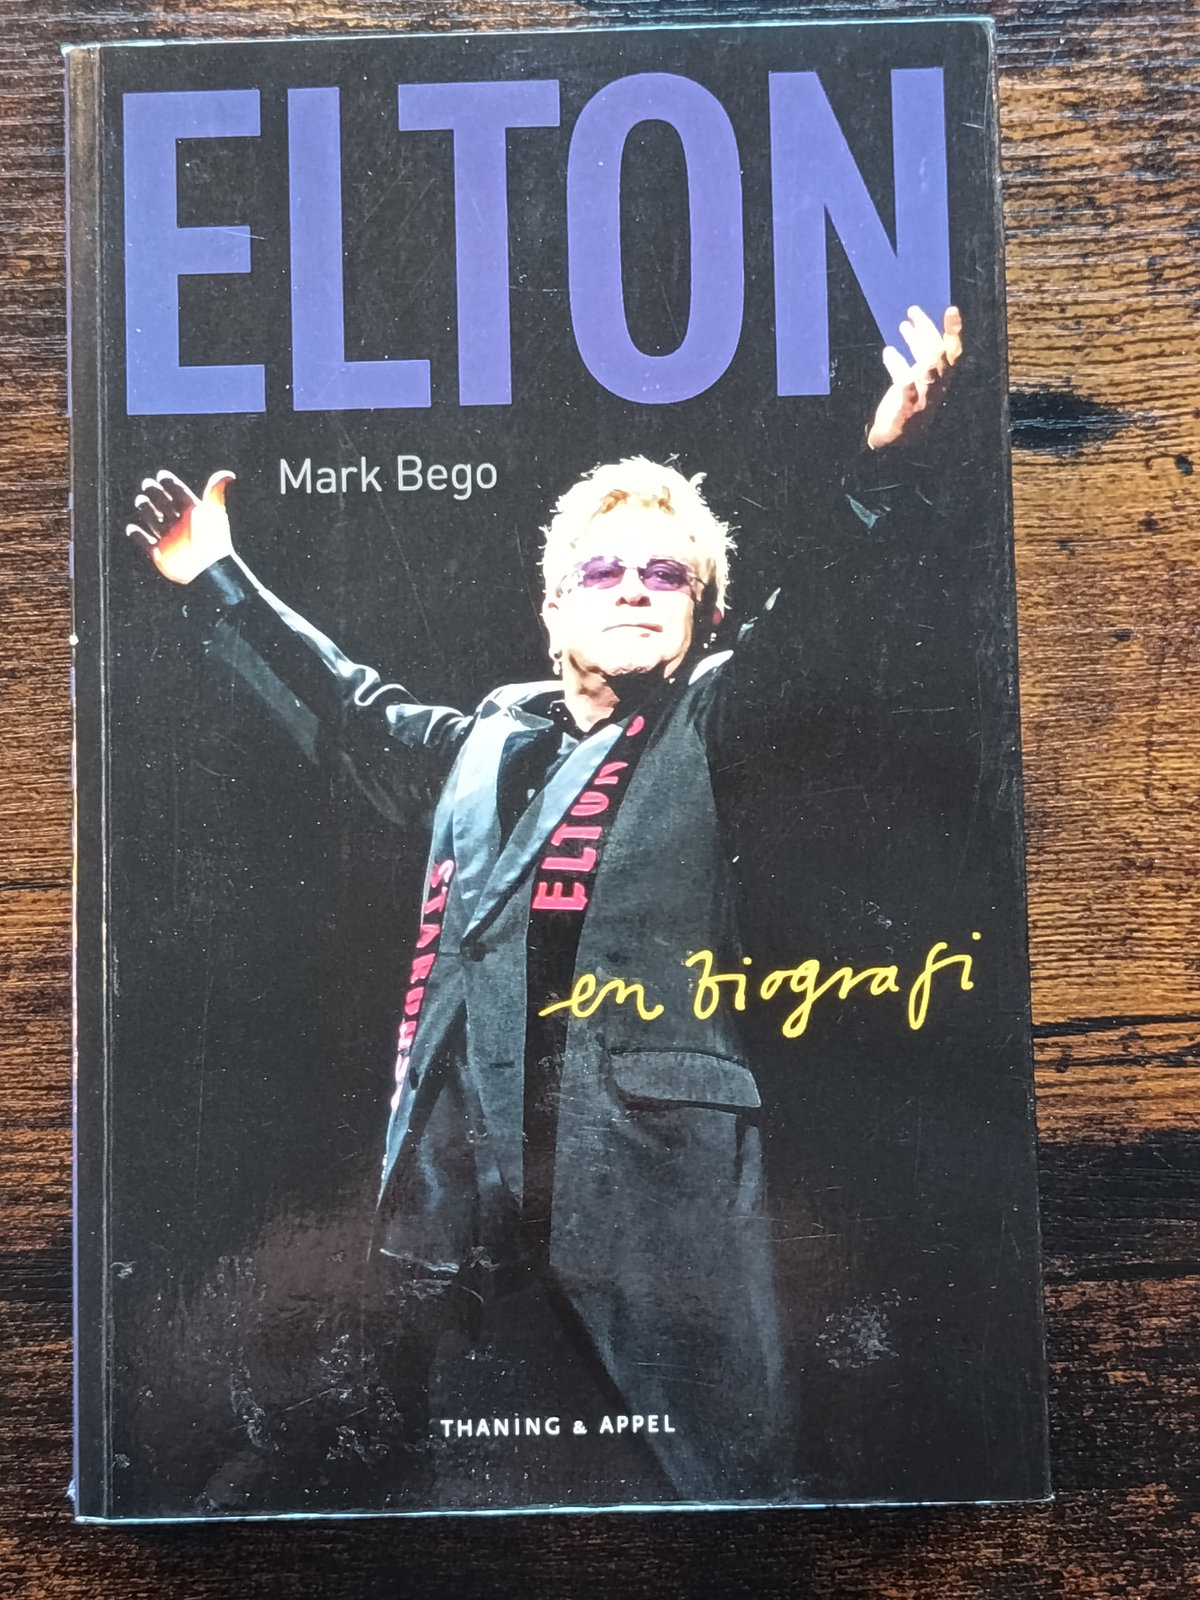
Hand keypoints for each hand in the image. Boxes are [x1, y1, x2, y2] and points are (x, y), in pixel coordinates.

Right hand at [125, 469, 235, 584]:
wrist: (207, 569)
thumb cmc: (213, 539)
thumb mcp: (214, 511)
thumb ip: (216, 491)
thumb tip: (229, 474)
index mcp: (193, 513)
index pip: (178, 493)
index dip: (170, 484)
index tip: (162, 476)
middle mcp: (180, 523)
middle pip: (163, 503)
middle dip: (155, 494)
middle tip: (149, 485)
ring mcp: (168, 537)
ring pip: (152, 519)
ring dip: (145, 509)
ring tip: (142, 501)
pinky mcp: (159, 552)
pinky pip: (143, 541)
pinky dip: (136, 534)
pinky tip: (132, 528)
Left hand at [866, 306, 962, 449]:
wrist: (898, 440)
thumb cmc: (908, 403)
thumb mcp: (915, 375)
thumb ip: (917, 352)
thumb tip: (911, 322)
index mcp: (941, 378)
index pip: (953, 352)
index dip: (955, 331)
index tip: (952, 309)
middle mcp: (936, 387)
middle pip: (938, 355)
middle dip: (927, 331)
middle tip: (912, 311)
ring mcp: (922, 400)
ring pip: (927, 371)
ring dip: (917, 348)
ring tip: (903, 327)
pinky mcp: (906, 413)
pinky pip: (907, 394)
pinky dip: (902, 376)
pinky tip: (890, 354)